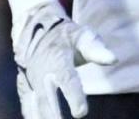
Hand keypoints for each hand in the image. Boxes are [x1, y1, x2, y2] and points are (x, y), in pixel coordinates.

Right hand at [13, 2, 116, 118]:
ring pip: (33, 104)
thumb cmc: (66, 36)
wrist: (36, 29)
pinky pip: (27, 104)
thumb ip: (96, 48)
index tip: (81, 113)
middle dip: (52, 115)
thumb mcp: (82, 35)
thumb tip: (113, 60)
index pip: (67, 81)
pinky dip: (31, 114)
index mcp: (58, 60)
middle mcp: (42, 72)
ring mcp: (31, 80)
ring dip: (41, 117)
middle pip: (46, 98)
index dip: (74, 97)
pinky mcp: (24, 86)